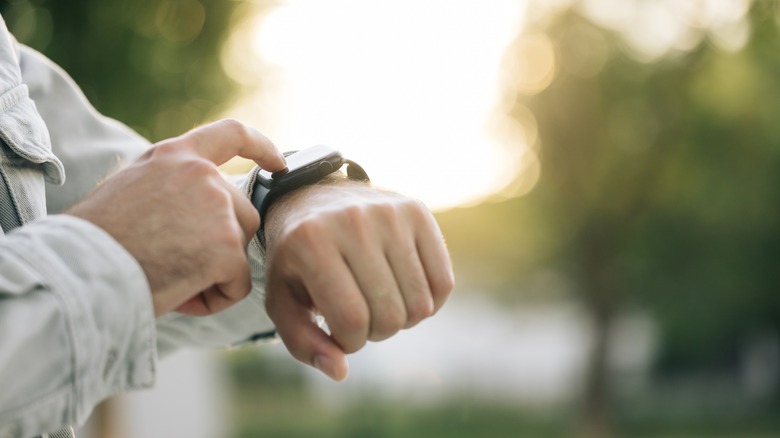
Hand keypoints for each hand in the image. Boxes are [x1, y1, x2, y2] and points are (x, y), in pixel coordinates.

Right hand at [68, 119, 285, 315]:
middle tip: (173, 265)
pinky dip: (216, 298)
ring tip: (171, 280)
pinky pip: (237, 283)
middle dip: (220, 245)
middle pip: (241, 214)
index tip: (280, 164)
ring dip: (215, 272)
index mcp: (175, 155)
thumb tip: (202, 210)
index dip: (262, 147)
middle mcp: (202, 175)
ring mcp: (218, 208)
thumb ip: (173, 187)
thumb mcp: (132, 189)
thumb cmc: (95, 240)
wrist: (78, 269)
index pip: (231, 135)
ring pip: (239, 249)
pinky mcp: (227, 246)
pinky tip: (181, 295)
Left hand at [263, 181, 454, 380]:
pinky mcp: (417, 210)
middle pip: (389, 315)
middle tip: (361, 316)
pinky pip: (443, 282)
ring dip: (402, 319)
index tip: (339, 332)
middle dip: (376, 332)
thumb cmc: (297, 259)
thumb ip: (303, 342)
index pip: (352, 321)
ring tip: (380, 303)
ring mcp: (389, 212)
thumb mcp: (284, 300)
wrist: (314, 198)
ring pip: (420, 304)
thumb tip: (340, 371)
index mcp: (310, 242)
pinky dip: (430, 303)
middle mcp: (352, 221)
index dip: (350, 343)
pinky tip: (406, 294)